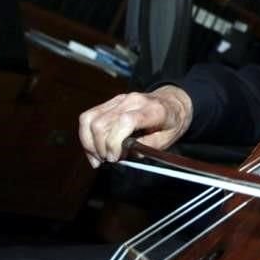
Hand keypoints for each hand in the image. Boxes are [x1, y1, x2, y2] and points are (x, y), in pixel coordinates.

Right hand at [78, 85, 192, 166]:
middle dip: (100, 147)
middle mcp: (133, 101)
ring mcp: (119, 99)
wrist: (173, 103)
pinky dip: (86, 135)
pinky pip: (89, 117)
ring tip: (98, 158)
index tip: (115, 158)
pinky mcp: (110, 102)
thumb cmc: (171, 122)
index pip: (125, 122)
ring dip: (89, 143)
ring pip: (90, 119)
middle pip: (101, 123)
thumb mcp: (167, 140)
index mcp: (152, 110)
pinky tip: (93, 149)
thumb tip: (122, 155)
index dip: (114, 142)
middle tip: (108, 161)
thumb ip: (145, 148)